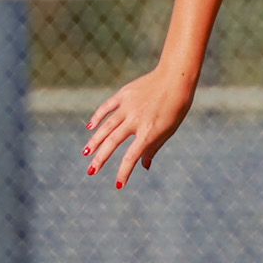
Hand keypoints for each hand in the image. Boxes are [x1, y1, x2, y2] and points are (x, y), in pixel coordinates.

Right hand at [83, 68, 194, 189]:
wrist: (176, 77)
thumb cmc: (176, 107)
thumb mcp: (169, 130)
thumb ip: (153, 148)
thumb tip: (144, 167)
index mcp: (149, 131)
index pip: (132, 157)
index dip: (124, 172)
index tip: (118, 185)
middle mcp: (136, 120)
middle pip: (112, 142)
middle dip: (100, 159)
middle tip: (91, 172)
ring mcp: (128, 106)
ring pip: (106, 126)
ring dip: (94, 141)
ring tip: (86, 152)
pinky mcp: (124, 94)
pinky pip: (107, 107)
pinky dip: (97, 117)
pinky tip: (90, 127)